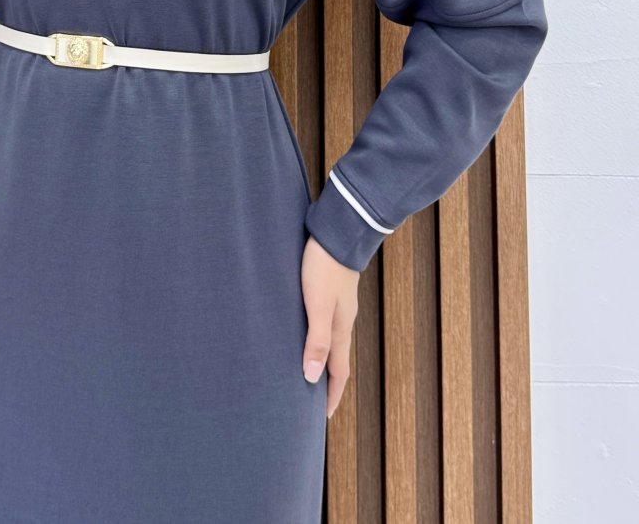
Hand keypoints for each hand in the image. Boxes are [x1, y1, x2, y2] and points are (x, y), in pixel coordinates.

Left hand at [300, 235, 359, 418]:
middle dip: (328, 382)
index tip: (324, 417)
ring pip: (331, 342)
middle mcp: (342, 321)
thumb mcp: (318, 305)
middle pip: (337, 360)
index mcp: (340, 329)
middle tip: (315, 402)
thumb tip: (312, 377)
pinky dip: (319, 339)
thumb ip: (316, 340)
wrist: (338, 232)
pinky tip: (308, 333)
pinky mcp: (331, 291)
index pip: (338, 372)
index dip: (331, 395)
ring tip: (310, 372)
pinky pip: (326, 325)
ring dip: (323, 360)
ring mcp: (339, 306)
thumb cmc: (324, 267)